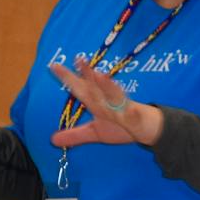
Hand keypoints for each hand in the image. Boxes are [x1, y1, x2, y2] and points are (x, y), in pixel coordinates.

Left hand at [47, 56, 162, 148]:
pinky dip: (130, 113)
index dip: (67, 78)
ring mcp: (122, 108)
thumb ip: (74, 135)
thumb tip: (52, 141)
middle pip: (96, 87)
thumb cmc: (121, 127)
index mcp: (96, 103)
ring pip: (114, 96)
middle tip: (78, 59)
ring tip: (98, 75)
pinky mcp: (136, 118)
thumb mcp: (95, 133)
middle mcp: (107, 101)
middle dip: (87, 73)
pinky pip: (132, 116)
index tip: (53, 65)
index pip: (79, 89)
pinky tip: (128, 111)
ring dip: (107, 86)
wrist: (147, 130)